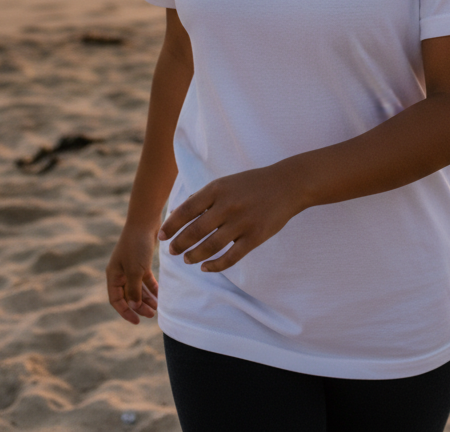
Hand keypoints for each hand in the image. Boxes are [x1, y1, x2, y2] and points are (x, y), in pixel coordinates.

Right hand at [106, 224, 159, 323]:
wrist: (145, 221)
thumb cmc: (137, 246)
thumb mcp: (135, 271)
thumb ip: (133, 291)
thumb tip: (134, 307)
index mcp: (113, 275)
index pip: (116, 300)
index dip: (125, 312)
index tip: (137, 321)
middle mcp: (120, 272)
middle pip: (128, 295)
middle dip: (139, 307)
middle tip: (152, 315)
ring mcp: (130, 266)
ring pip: (137, 288)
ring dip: (146, 298)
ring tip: (157, 308)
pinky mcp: (141, 261)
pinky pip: (145, 279)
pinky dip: (151, 287)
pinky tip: (159, 295)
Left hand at [158, 165, 303, 273]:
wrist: (287, 184)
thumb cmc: (252, 183)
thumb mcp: (226, 182)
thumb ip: (203, 196)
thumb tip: (178, 212)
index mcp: (218, 189)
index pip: (187, 210)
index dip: (171, 225)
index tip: (162, 236)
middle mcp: (228, 206)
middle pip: (195, 231)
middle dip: (180, 244)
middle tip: (172, 251)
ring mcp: (242, 223)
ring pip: (210, 247)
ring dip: (194, 256)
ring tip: (187, 259)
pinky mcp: (255, 237)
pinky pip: (230, 257)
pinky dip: (215, 265)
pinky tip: (206, 267)